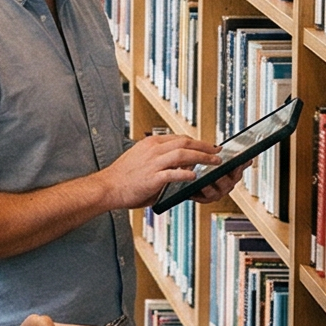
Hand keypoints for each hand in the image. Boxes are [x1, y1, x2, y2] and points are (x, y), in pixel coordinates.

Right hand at [91, 130, 226, 212]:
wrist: (107, 187)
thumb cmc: (123, 177)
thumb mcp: (141, 159)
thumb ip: (160, 159)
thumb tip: (180, 165)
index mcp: (151, 144)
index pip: (179, 138)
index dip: (196, 142)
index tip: (208, 146)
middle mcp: (153, 150)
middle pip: (185, 143)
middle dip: (205, 147)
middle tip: (218, 151)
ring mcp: (152, 163)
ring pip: (183, 155)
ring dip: (202, 158)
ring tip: (215, 162)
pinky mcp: (152, 178)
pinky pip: (173, 174)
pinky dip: (186, 174)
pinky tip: (196, 177)